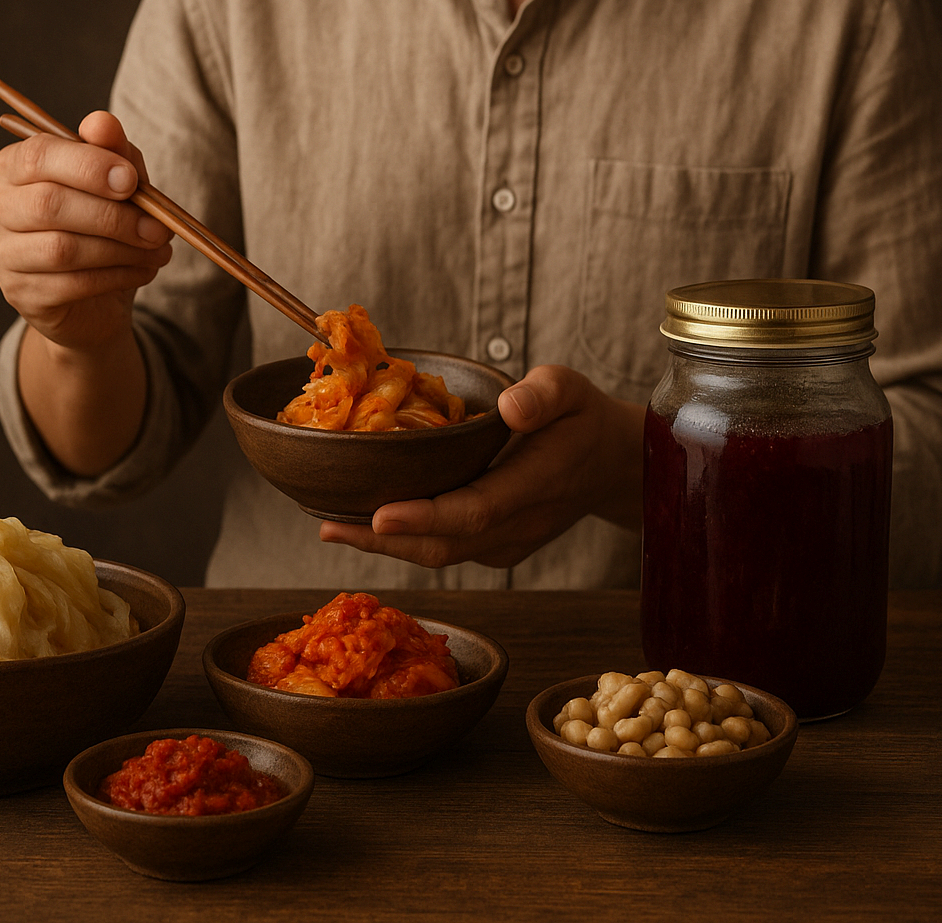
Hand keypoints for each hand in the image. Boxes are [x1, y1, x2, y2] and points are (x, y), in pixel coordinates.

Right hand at [0, 110, 174, 350]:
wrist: (93, 296)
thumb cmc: (101, 226)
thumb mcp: (116, 182)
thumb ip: (112, 150)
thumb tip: (102, 122)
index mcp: (12, 166)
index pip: (39, 155)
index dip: (88, 166)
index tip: (132, 181)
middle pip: (49, 204)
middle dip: (114, 216)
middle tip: (158, 227)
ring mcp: (1, 254)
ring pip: (62, 249)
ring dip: (121, 250)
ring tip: (157, 250)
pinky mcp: (18, 293)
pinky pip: (71, 285)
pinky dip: (116, 277)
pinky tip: (143, 270)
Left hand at [318, 366, 644, 568]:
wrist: (612, 465)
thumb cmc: (583, 418)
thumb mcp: (573, 388)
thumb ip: (544, 394)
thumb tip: (509, 408)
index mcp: (537, 484)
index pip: (477, 509)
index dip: (426, 516)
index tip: (379, 514)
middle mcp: (520, 524)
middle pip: (446, 544)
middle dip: (385, 541)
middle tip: (328, 527)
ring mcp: (508, 542)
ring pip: (441, 554)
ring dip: (387, 547)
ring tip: (332, 529)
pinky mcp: (497, 546)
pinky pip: (447, 550)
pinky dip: (406, 542)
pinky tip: (367, 526)